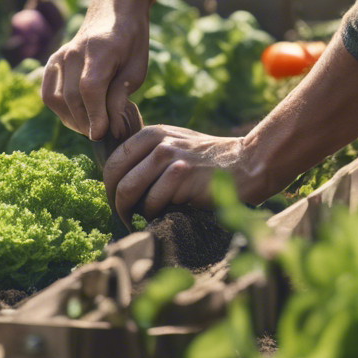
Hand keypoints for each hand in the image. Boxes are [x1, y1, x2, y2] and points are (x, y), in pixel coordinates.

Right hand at [41, 7, 148, 141]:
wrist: (113, 12)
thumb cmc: (131, 42)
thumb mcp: (137, 68)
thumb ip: (121, 97)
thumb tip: (112, 129)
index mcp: (100, 49)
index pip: (89, 88)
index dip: (94, 115)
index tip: (102, 135)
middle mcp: (73, 52)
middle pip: (71, 98)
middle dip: (86, 123)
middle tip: (101, 134)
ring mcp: (59, 56)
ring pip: (56, 100)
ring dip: (72, 120)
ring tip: (89, 126)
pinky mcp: (52, 62)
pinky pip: (48, 94)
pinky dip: (60, 110)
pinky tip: (76, 116)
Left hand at [102, 125, 259, 225]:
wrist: (248, 164)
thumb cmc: (208, 165)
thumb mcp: (174, 148)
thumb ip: (147, 158)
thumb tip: (115, 185)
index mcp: (151, 134)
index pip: (112, 163)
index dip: (109, 188)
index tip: (117, 204)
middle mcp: (157, 143)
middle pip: (115, 178)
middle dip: (115, 203)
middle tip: (124, 218)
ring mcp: (170, 158)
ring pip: (128, 191)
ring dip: (130, 212)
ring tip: (138, 222)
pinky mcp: (182, 177)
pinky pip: (152, 203)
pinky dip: (154, 214)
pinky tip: (164, 216)